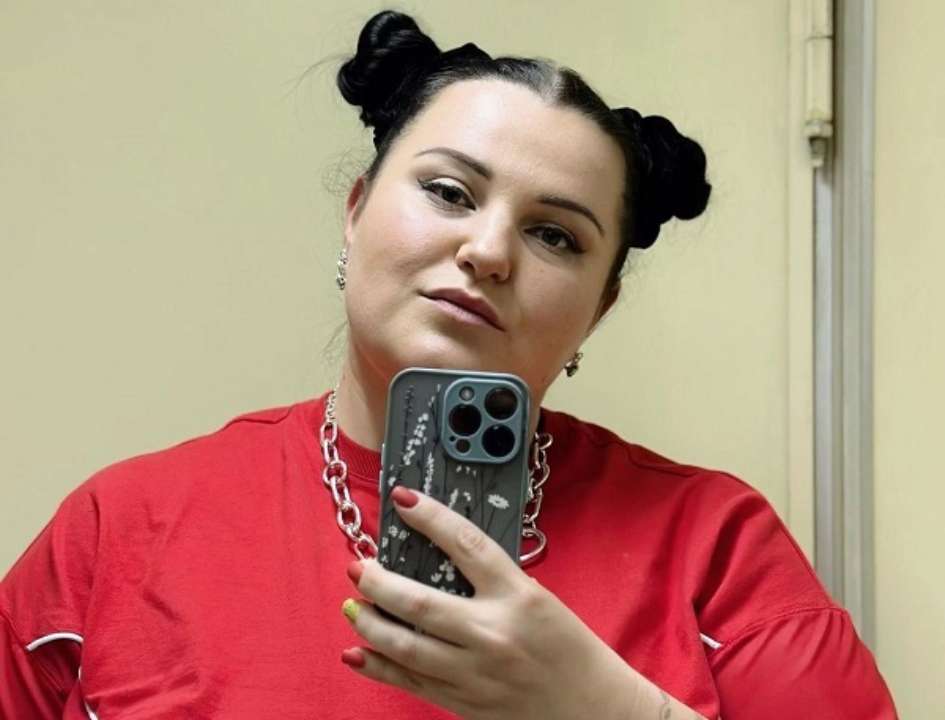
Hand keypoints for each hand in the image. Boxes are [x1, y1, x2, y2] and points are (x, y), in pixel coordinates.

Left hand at [338, 485, 635, 719]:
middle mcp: (493, 634)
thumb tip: (438, 559)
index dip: (431, 518)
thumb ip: (494, 583)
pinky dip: (377, 666)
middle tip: (358, 566)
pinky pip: (411, 682)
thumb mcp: (539, 600)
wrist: (595, 710)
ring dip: (369, 623)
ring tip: (352, 605)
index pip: (467, 545)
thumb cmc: (570, 650)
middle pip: (419, 602)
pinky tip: (355, 652)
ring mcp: (476, 673)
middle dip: (378, 582)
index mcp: (519, 597)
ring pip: (405, 646)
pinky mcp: (465, 703)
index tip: (403, 499)